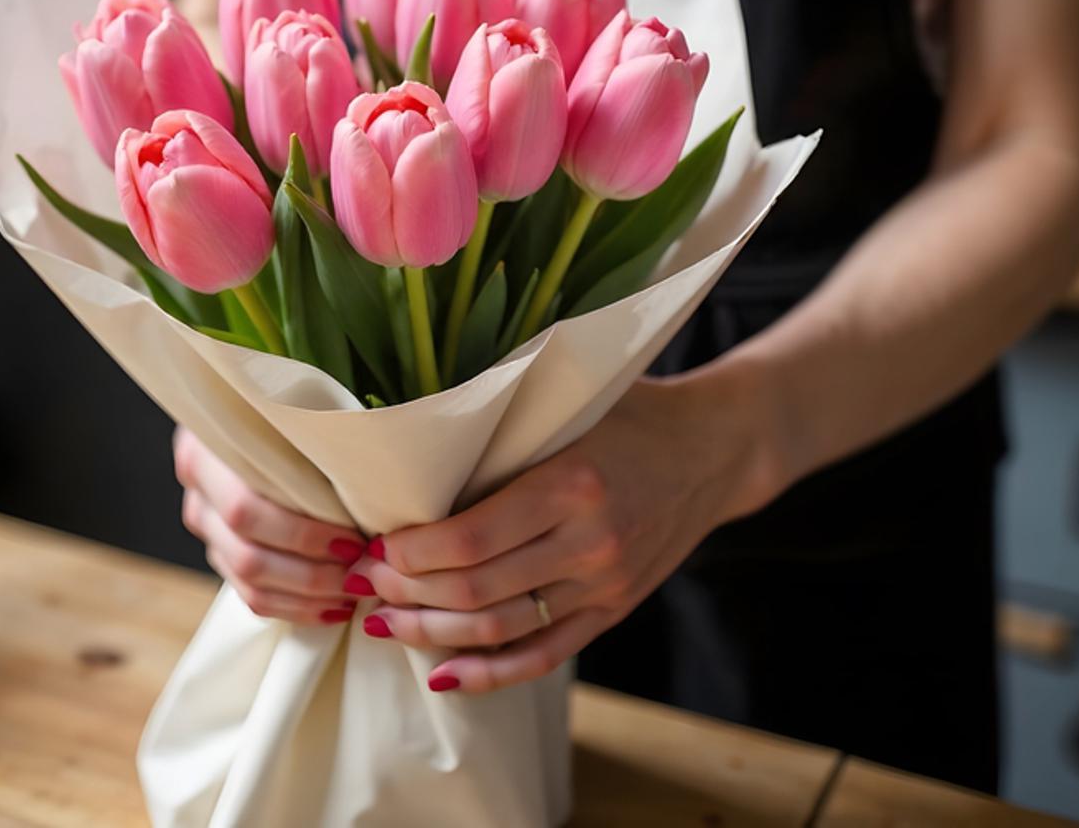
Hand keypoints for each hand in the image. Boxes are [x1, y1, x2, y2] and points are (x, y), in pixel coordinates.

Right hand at [174, 426, 368, 624]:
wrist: (250, 418)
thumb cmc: (286, 413)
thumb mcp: (289, 415)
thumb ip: (310, 444)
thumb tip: (368, 488)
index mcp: (204, 454)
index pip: (246, 511)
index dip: (302, 534)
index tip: (353, 540)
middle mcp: (198, 495)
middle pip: (248, 556)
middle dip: (312, 574)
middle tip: (360, 572)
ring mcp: (206, 529)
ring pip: (251, 584)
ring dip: (309, 597)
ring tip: (354, 593)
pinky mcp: (219, 555)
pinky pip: (253, 598)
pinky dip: (297, 608)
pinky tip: (334, 606)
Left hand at [344, 368, 781, 693]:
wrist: (715, 449)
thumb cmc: (630, 412)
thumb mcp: (570, 404)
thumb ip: (502, 429)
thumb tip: (404, 446)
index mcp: (571, 484)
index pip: (472, 536)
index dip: (411, 552)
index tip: (371, 544)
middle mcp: (591, 542)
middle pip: (477, 589)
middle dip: (406, 592)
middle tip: (362, 581)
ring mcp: (605, 585)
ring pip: (501, 628)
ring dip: (431, 633)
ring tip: (382, 622)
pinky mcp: (613, 611)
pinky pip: (543, 655)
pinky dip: (488, 673)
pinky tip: (441, 674)